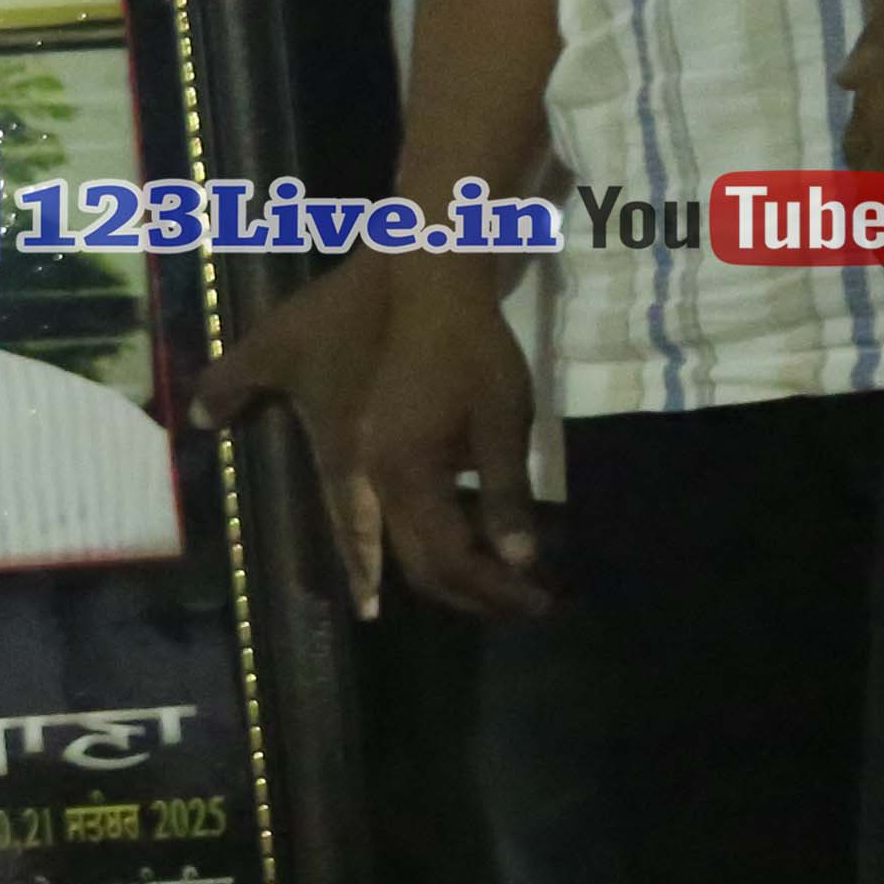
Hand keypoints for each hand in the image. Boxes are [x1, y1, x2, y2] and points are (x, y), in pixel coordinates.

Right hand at [333, 265, 554, 619]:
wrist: (420, 279)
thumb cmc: (470, 346)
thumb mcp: (502, 421)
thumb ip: (506, 493)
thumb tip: (519, 563)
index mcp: (403, 472)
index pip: (445, 559)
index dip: (492, 591)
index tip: (534, 604)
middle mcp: (366, 474)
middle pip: (405, 559)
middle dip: (461, 591)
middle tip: (509, 604)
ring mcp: (352, 455)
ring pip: (375, 535)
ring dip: (424, 567)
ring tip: (472, 582)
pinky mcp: (349, 436)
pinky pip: (363, 502)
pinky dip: (392, 533)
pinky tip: (418, 537)